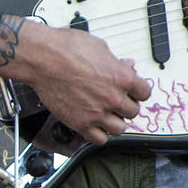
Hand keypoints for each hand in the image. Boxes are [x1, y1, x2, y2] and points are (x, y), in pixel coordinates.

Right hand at [0, 15, 151, 145]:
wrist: (43, 58)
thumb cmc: (66, 48)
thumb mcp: (99, 47)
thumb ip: (116, 61)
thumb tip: (125, 66)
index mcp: (122, 78)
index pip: (145, 92)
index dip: (138, 90)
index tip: (133, 90)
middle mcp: (112, 98)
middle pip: (133, 112)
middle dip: (126, 104)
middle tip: (116, 99)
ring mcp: (97, 114)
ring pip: (120, 129)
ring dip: (115, 121)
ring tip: (106, 113)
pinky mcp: (80, 124)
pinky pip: (99, 140)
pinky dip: (99, 134)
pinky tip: (94, 123)